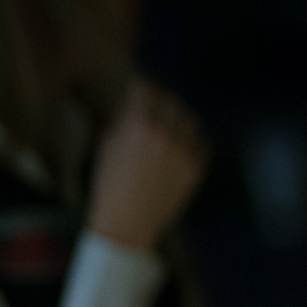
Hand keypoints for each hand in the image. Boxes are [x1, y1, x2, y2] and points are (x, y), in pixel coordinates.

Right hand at [87, 80, 208, 252]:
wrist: (128, 221)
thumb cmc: (108, 185)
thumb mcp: (105, 147)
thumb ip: (121, 122)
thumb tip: (132, 106)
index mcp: (138, 125)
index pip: (146, 92)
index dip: (144, 86)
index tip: (142, 85)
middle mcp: (165, 132)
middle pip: (171, 102)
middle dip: (163, 99)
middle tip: (158, 101)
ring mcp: (185, 149)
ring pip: (190, 121)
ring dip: (180, 118)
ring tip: (171, 122)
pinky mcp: (197, 166)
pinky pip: (201, 143)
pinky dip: (192, 139)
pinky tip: (183, 143)